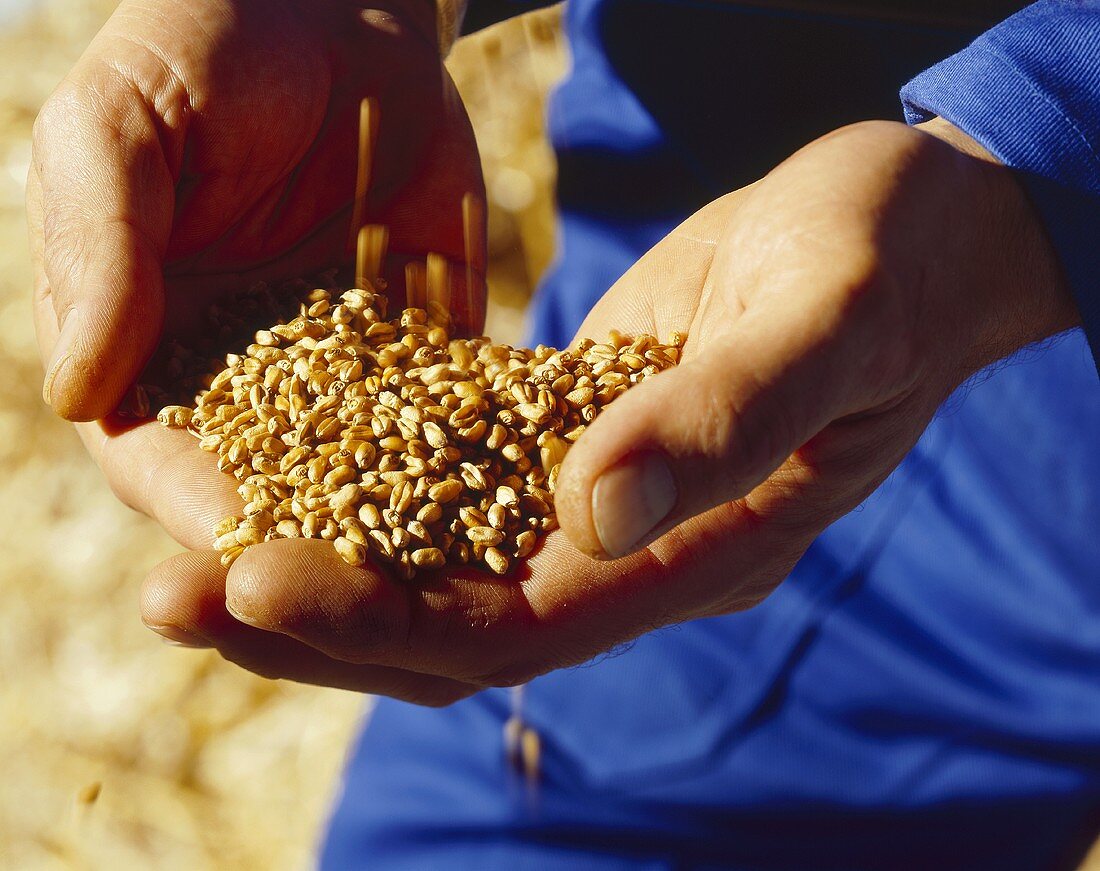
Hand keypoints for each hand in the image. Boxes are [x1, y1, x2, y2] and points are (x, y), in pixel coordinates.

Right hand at [30, 0, 484, 549]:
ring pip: (366, 474)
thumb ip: (101, 248)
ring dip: (405, 530)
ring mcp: (338, 373)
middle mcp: (240, 380)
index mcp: (146, 347)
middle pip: (268, 490)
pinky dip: (479, 454)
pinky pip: (449, 414)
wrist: (333, 7)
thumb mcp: (122, 128)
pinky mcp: (421, 348)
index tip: (249, 552)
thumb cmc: (202, 50)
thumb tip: (79, 391)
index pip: (157, 457)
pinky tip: (521, 494)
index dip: (197, 507)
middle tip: (365, 604)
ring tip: (451, 576)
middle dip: (310, 548)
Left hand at [139, 119, 1077, 702]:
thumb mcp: (827, 317)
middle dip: (314, 618)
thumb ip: (727, 416)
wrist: (916, 229)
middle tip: (167, 595)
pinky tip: (287, 465)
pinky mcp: (582, 436)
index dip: (385, 617)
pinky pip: (460, 488)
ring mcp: (610, 501)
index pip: (520, 625)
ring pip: (443, 568)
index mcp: (705, 554)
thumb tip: (592, 509)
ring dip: (323, 564)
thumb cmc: (892, 260)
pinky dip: (372, 490)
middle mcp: (644, 550)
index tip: (253, 580)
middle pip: (456, 624)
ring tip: (191, 546)